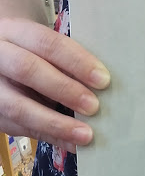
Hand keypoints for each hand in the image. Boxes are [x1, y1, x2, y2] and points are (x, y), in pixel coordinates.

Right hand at [0, 17, 109, 152]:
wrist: (1, 63)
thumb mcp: (44, 50)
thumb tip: (103, 86)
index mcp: (15, 32)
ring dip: (56, 123)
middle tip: (94, 107)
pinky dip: (50, 136)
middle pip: (27, 69)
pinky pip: (19, 128)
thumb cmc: (33, 55)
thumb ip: (66, 64)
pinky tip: (72, 144)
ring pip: (17, 106)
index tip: (103, 80)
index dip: (76, 61)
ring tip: (85, 135)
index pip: (46, 42)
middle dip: (64, 89)